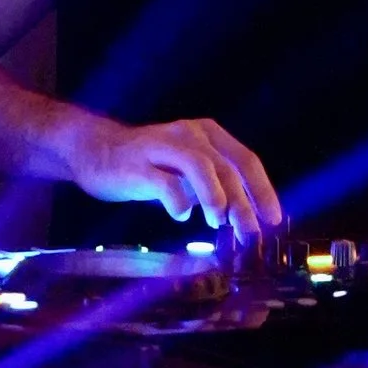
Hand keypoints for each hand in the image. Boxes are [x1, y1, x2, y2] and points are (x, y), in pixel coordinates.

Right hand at [68, 113, 282, 238]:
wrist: (94, 150)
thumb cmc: (148, 164)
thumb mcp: (186, 170)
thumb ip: (213, 186)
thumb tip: (243, 217)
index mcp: (206, 133)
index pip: (245, 159)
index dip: (262, 190)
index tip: (273, 219)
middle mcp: (188, 134)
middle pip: (226, 167)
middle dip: (243, 203)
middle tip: (249, 233)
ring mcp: (161, 146)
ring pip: (200, 166)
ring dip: (215, 197)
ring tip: (218, 222)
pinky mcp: (137, 165)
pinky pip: (164, 183)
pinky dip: (178, 202)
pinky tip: (180, 216)